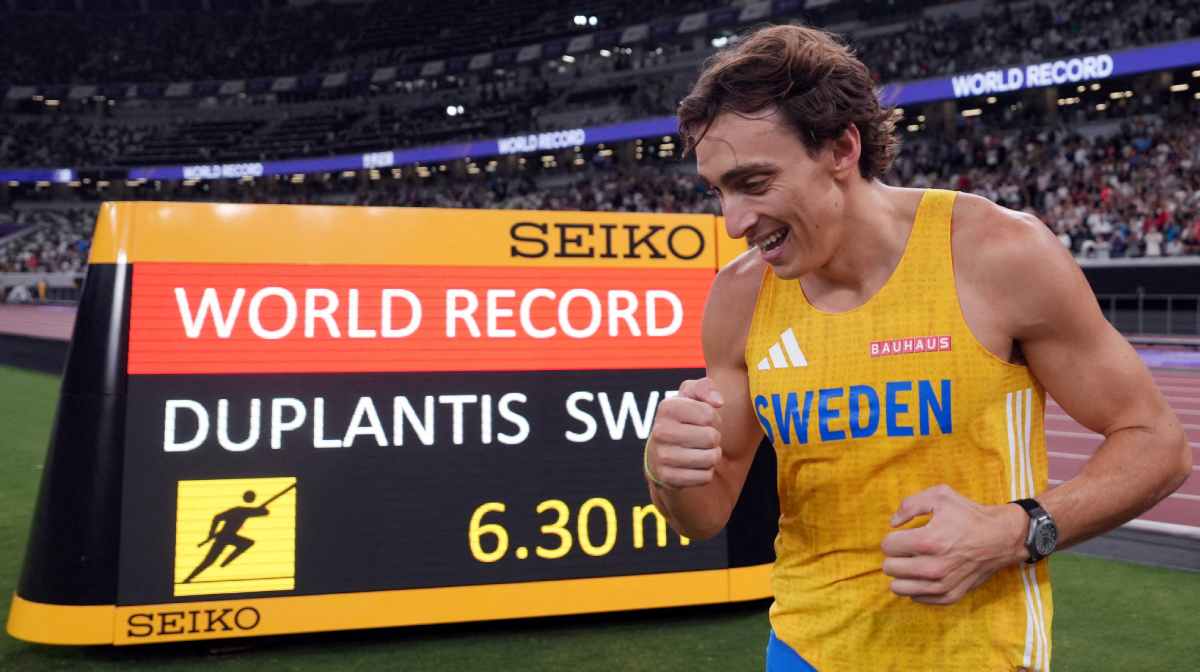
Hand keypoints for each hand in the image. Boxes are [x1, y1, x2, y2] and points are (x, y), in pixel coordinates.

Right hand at [645, 377, 724, 488]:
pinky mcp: (668, 478)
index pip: (709, 414)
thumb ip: (705, 387)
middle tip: (702, 438)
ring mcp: (662, 457)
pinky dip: (705, 473)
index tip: (704, 421)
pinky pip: (705, 477)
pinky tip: (694, 466)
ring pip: (711, 459)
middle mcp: (661, 432)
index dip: (714, 419)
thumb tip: (718, 402)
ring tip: (700, 451)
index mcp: (667, 407)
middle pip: (712, 437)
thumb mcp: (689, 397)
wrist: (659, 456)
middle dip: (714, 438)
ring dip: (712, 456)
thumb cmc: (682, 422)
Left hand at [881, 484, 1028, 604]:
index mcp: (928, 541)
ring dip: (902, 574)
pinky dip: (916, 587)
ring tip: (913, 562)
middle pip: (890, 568)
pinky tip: (923, 574)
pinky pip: (917, 598)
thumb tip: (893, 523)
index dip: (892, 538)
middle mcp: (933, 567)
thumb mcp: (940, 496)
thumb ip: (909, 505)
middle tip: (908, 549)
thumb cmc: (969, 515)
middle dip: (895, 556)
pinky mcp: (950, 596)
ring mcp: (942, 584)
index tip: (903, 535)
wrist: (1001, 538)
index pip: (888, 546)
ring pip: (899, 588)